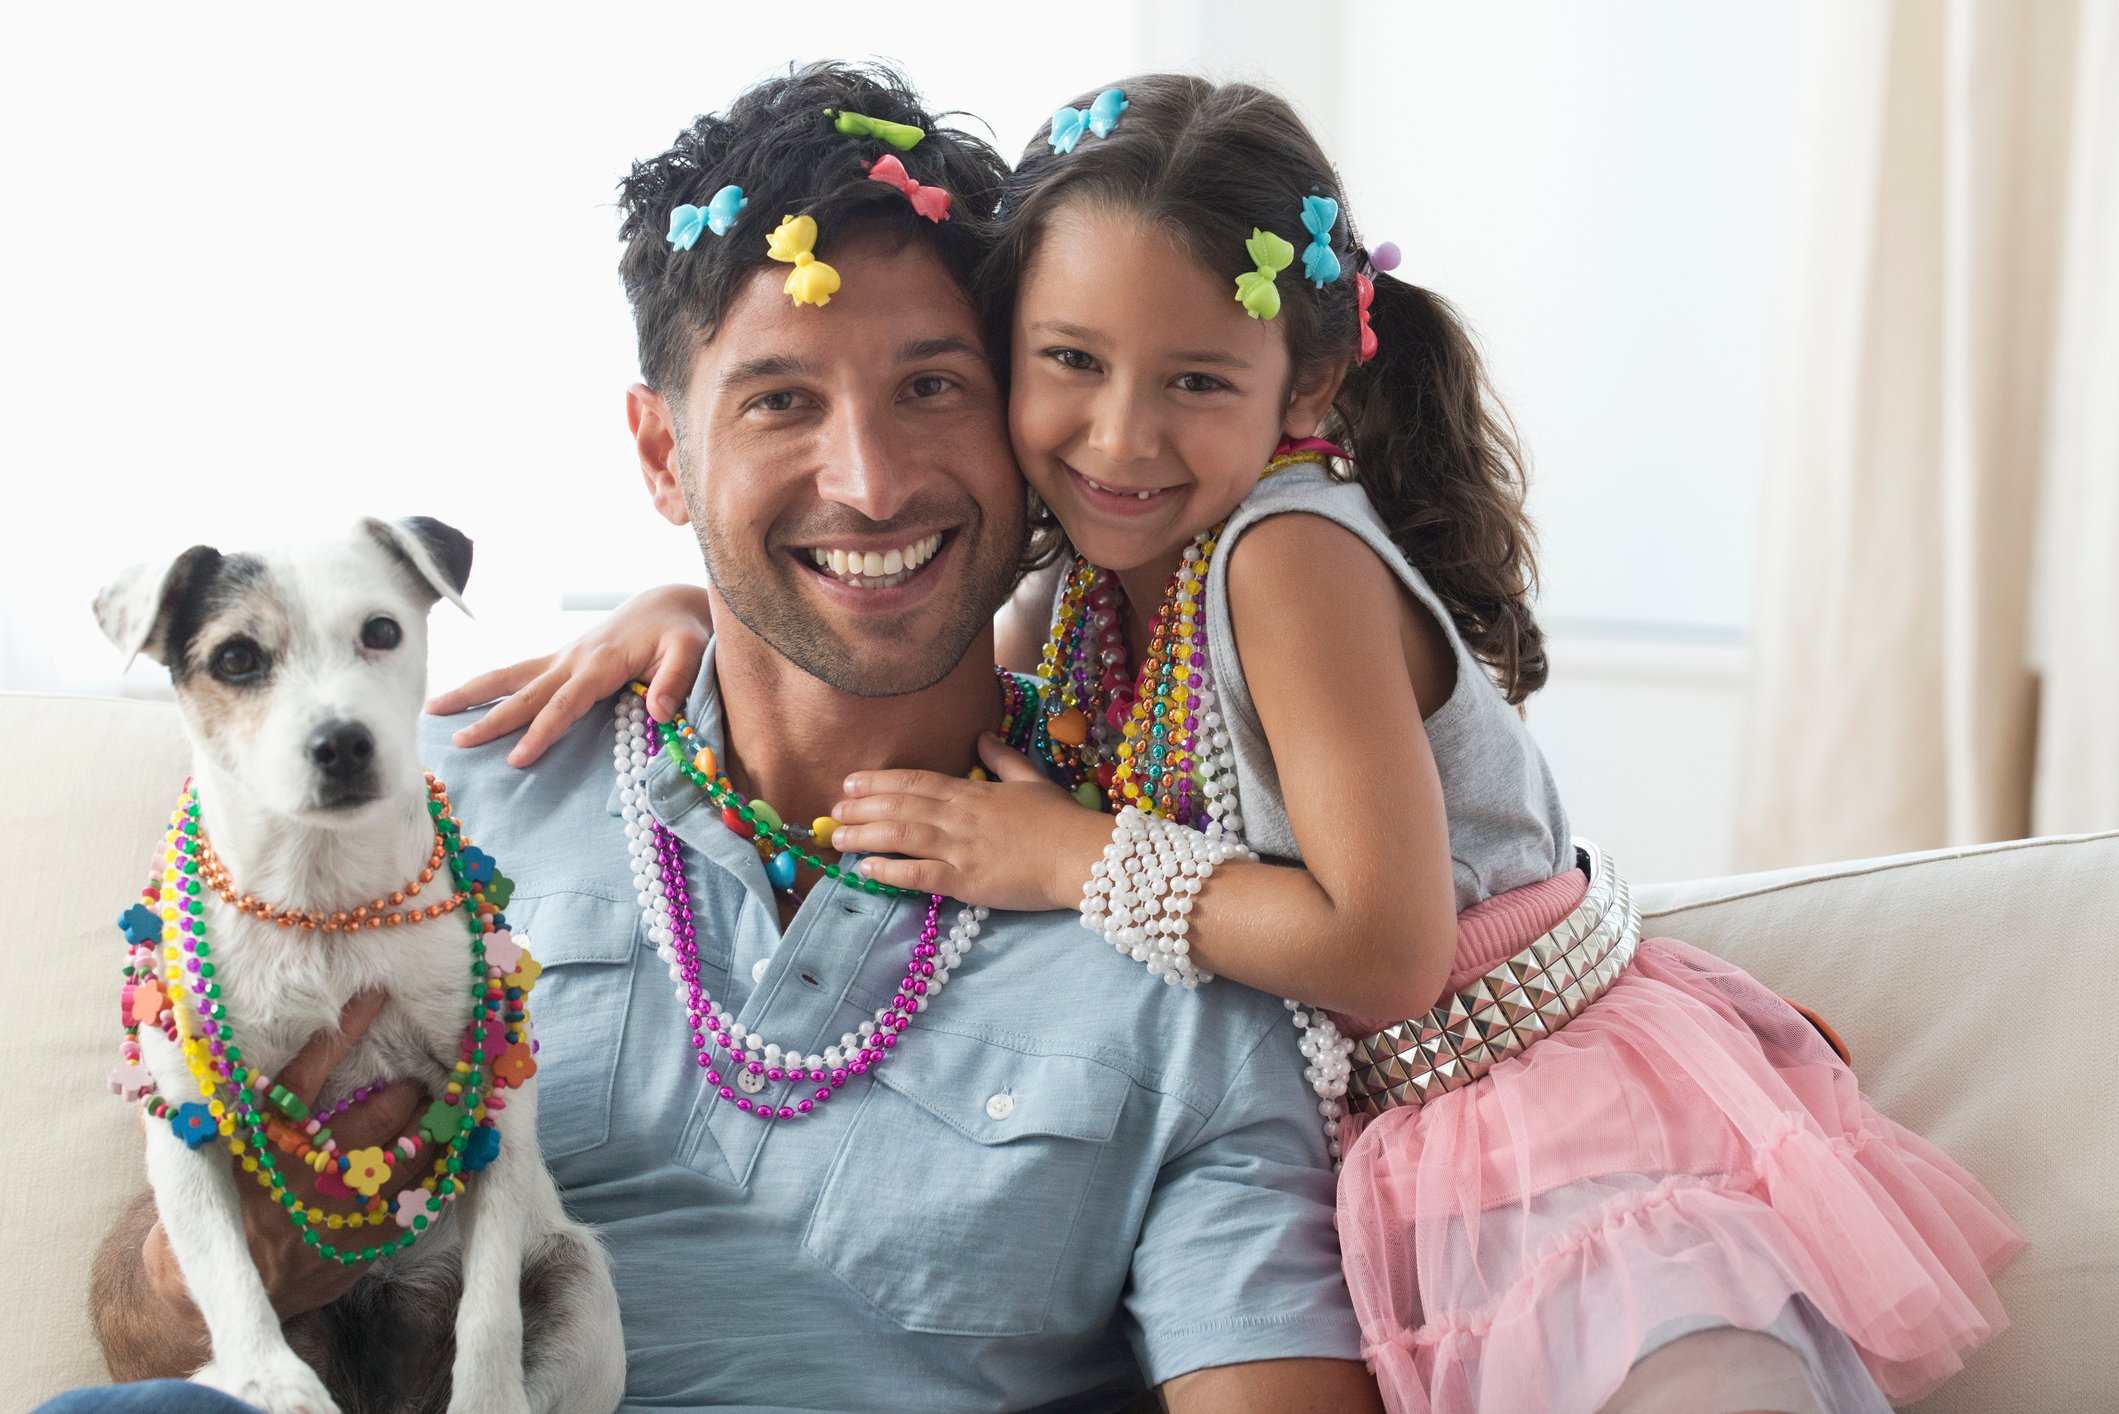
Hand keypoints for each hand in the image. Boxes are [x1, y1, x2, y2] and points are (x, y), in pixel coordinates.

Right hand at [142, 990, 428, 1320]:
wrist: (223, 1285)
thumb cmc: (220, 1204)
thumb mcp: (205, 1151)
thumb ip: (204, 1099)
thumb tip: (176, 1037)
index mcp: (265, 1144)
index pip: (308, 1073)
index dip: (346, 1030)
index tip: (377, 995)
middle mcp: (308, 1172)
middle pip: (381, 1112)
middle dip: (410, 1086)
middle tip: (421, 1074)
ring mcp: (343, 1210)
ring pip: (412, 1151)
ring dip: (435, 1123)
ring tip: (446, 1105)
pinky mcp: (367, 1240)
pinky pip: (423, 1196)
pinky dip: (444, 1169)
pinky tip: (457, 1150)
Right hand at [424, 583, 714, 766]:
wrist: (668, 602)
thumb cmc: (682, 630)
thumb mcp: (691, 650)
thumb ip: (677, 680)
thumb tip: (661, 713)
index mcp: (600, 662)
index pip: (564, 704)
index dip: (541, 731)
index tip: (517, 758)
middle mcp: (573, 658)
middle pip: (526, 693)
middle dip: (492, 719)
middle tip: (459, 743)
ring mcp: (564, 656)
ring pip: (510, 676)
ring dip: (472, 693)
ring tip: (432, 710)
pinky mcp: (563, 658)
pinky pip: (521, 674)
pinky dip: (491, 686)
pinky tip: (467, 701)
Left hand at [831, 734, 1112, 911]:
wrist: (1082, 856)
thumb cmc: (1062, 821)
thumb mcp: (1032, 780)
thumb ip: (1003, 759)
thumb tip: (981, 736)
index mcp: (972, 791)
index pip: (915, 781)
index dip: (879, 781)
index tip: (851, 783)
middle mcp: (958, 816)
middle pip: (898, 805)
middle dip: (861, 807)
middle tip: (832, 811)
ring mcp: (959, 848)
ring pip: (899, 835)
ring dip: (863, 835)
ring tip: (837, 838)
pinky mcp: (965, 880)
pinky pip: (917, 874)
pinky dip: (889, 871)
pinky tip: (866, 871)